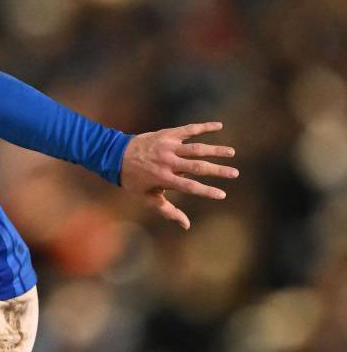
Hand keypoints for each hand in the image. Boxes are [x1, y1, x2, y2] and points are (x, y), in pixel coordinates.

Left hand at [120, 121, 237, 229]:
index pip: (190, 186)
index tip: (222, 195)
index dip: (207, 191)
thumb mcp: (147, 198)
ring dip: (216, 150)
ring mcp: (168, 146)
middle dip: (218, 171)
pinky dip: (204, 126)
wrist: (115, 154)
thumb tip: (186, 225)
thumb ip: (167, 211)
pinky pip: (189, 129)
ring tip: (231, 153)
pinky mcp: (167, 134)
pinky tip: (219, 126)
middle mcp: (168, 162)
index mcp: (164, 178)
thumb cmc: (133, 179)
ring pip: (196, 148)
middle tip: (234, 173)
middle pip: (198, 167)